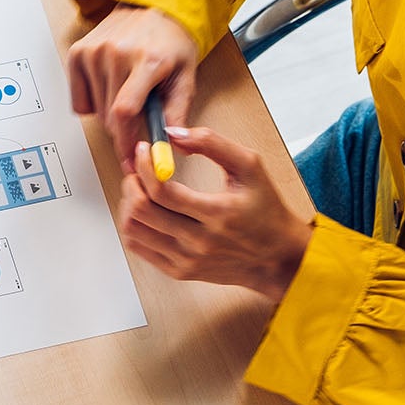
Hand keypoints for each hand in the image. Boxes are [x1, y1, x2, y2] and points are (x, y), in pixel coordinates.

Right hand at [67, 5, 198, 176]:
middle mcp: (116, 53)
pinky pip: (79, 100)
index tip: (129, 159)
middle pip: (109, 117)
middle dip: (124, 128)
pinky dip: (92, 103)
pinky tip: (108, 85)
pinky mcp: (78, 53)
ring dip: (109, 114)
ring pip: (95, 112)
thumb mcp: (185, 77)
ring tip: (127, 91)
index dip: (124, 142)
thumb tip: (170, 148)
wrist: (155, 8)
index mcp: (147, 60)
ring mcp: (94, 52)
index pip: (124, 112)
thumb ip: (177, 115)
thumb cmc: (171, 42)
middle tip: (139, 115)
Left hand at [117, 126, 313, 300]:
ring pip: (134, 231)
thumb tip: (173, 134)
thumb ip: (213, 143)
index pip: (162, 191)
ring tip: (138, 188)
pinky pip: (139, 248)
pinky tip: (145, 210)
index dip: (144, 167)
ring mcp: (185, 260)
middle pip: (142, 211)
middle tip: (136, 169)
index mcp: (217, 213)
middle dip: (131, 183)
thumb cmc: (265, 209)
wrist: (276, 257)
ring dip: (128, 204)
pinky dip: (133, 225)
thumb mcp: (250, 167)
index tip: (143, 150)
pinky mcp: (178, 271)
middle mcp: (198, 241)